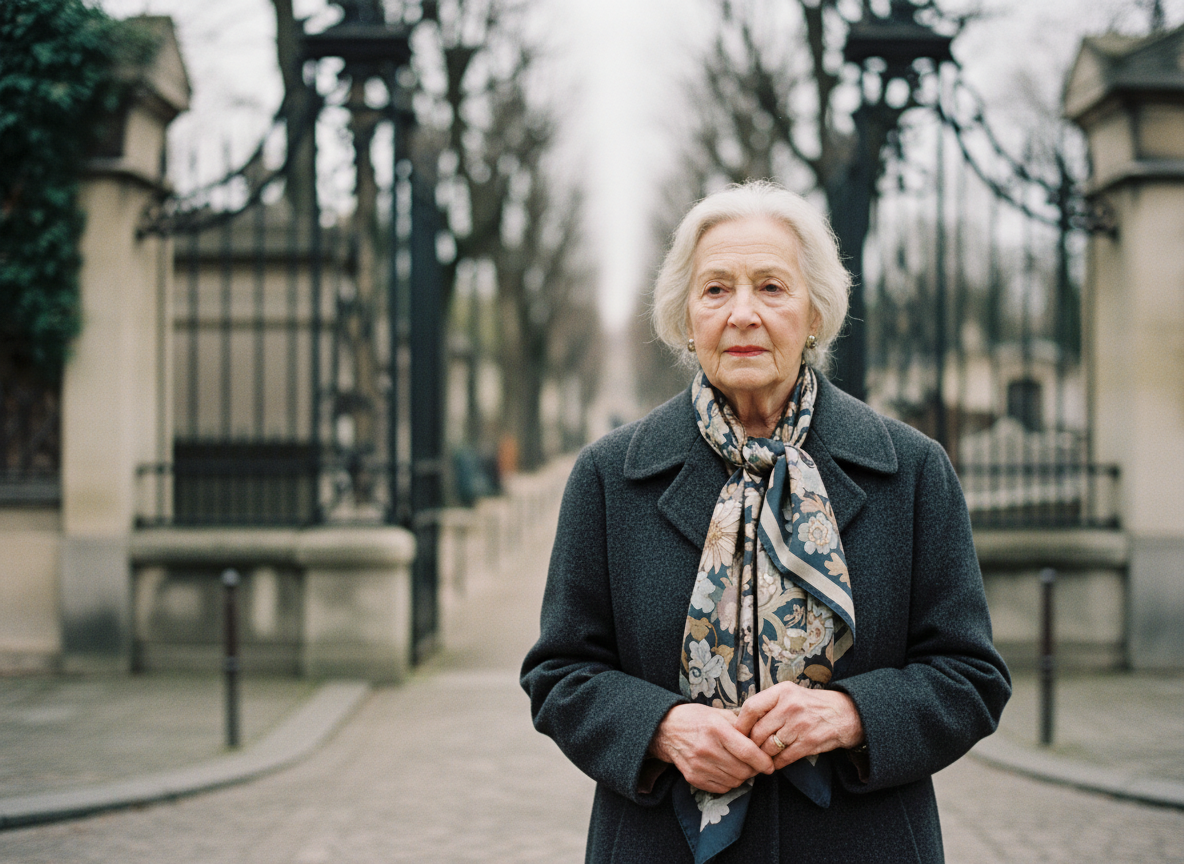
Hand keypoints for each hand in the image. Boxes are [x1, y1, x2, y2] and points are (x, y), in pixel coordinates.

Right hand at [649, 703, 774, 793]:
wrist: (665, 730)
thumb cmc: (696, 718)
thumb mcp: (718, 713)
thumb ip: (741, 725)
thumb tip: (762, 738)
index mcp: (716, 729)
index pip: (747, 751)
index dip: (763, 761)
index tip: (770, 765)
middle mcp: (707, 749)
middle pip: (742, 770)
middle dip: (754, 770)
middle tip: (755, 764)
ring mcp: (699, 765)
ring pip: (734, 781)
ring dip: (742, 776)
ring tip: (739, 765)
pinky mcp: (693, 778)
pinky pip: (721, 788)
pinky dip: (729, 782)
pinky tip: (726, 770)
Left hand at [733, 681, 863, 770]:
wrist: (846, 714)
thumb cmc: (811, 704)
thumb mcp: (790, 694)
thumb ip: (768, 704)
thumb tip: (741, 722)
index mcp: (782, 691)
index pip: (751, 707)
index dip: (740, 724)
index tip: (736, 734)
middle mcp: (790, 706)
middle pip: (758, 732)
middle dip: (751, 745)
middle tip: (749, 751)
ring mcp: (801, 725)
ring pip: (769, 747)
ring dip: (764, 756)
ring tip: (763, 757)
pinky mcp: (810, 742)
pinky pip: (784, 758)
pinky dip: (777, 763)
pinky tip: (776, 762)